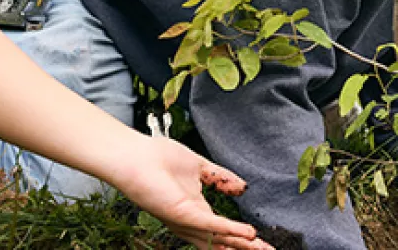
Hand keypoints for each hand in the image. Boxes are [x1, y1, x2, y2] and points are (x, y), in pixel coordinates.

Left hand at [110, 135, 273, 249]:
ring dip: (242, 245)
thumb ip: (222, 179)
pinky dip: (229, 230)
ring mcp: (186, 220)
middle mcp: (192, 221)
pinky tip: (247, 234)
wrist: (135, 155)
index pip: (223, 230)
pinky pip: (209, 225)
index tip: (262, 241)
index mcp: (196, 210)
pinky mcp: (182, 214)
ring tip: (262, 248)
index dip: (243, 237)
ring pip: (219, 239)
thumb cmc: (159, 159)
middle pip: (224, 241)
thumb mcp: (200, 169)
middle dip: (247, 248)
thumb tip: (243, 188)